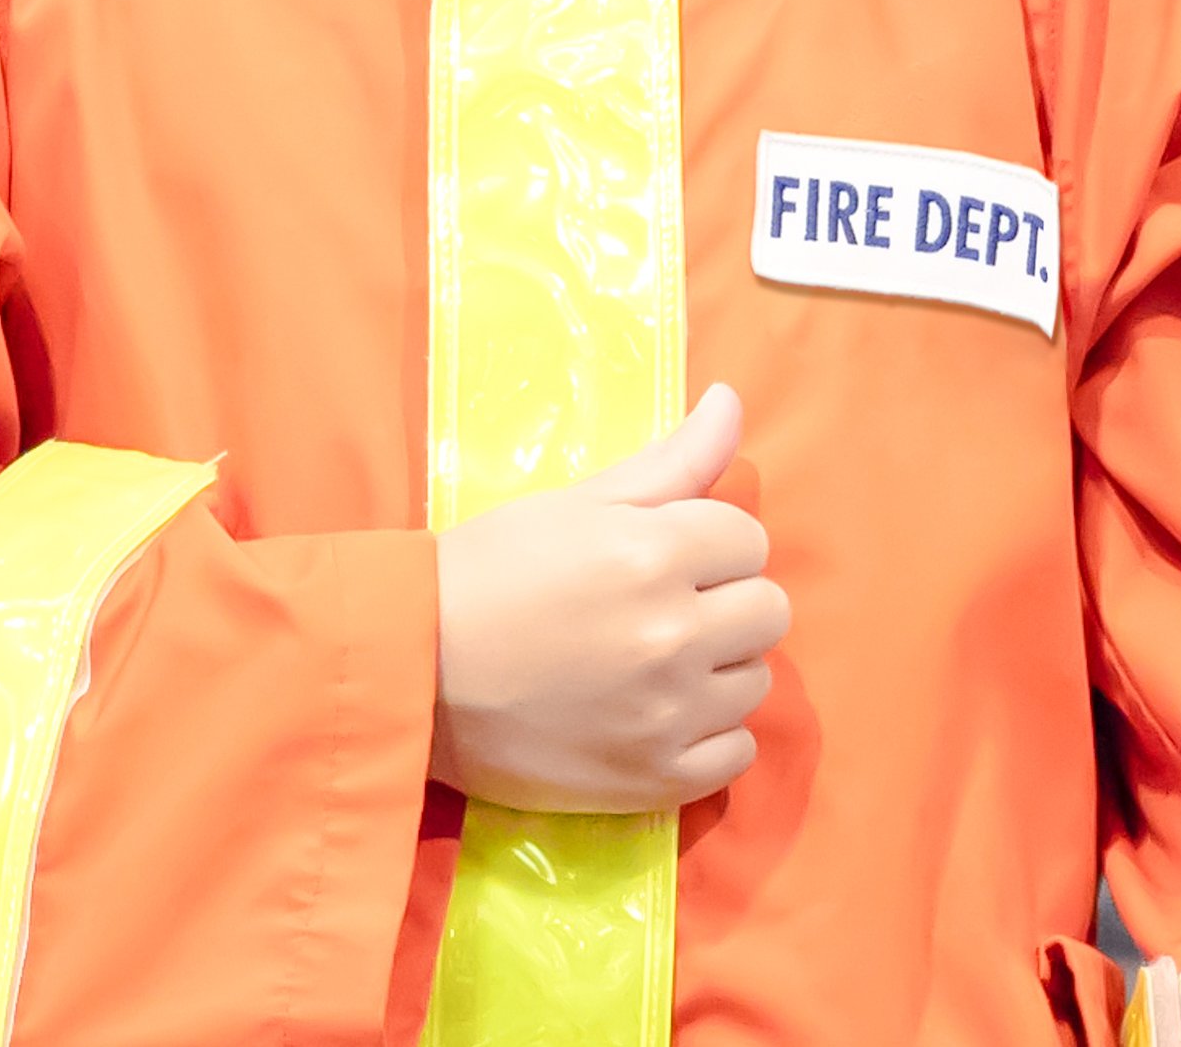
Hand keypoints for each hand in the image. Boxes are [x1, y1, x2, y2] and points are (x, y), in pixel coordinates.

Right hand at [431, 383, 783, 813]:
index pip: (749, 539)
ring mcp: (668, 714)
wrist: (413, 671)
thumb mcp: (576, 503)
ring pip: (755, 680)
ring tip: (654, 663)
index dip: (709, 543)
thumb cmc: (490, 572)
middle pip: (767, 610)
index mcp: (654, 554)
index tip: (664, 557)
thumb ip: (670, 461)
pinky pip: (738, 751)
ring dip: (718, 668)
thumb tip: (732, 402)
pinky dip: (710, 734)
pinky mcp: (656, 778)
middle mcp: (673, 635)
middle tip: (662, 609)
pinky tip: (661, 716)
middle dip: (724, 601)